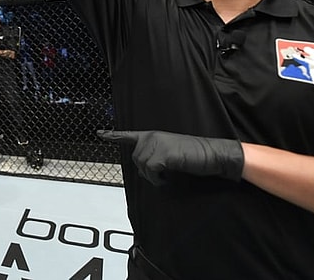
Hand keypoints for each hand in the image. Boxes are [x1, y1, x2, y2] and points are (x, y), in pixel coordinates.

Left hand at [97, 129, 243, 185]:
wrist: (214, 154)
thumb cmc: (196, 155)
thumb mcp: (171, 153)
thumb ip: (155, 155)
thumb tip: (145, 169)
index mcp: (153, 135)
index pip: (129, 135)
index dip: (113, 136)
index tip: (99, 133)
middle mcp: (151, 137)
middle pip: (135, 159)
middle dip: (147, 171)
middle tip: (163, 173)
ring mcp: (155, 144)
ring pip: (142, 166)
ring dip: (153, 176)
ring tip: (168, 173)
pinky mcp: (161, 155)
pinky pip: (150, 172)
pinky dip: (158, 179)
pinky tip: (168, 177)